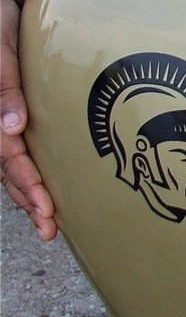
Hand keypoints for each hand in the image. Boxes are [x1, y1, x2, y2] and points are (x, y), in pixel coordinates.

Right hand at [0, 0, 57, 239]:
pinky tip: (43, 189)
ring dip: (28, 192)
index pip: (9, 156)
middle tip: (51, 229)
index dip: (26, 184)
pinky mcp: (9, 111)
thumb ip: (4, 87)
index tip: (45, 208)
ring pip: (12, 164)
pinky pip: (17, 149)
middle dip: (29, 200)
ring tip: (49, 222)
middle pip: (8, 169)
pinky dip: (28, 172)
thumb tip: (12, 129)